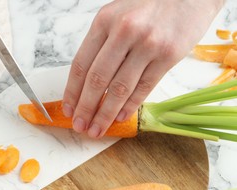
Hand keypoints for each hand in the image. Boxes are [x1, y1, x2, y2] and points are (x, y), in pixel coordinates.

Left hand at [62, 0, 224, 137]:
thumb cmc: (148, 5)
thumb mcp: (116, 15)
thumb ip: (101, 44)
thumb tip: (87, 83)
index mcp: (104, 21)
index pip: (81, 65)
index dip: (72, 92)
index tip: (68, 110)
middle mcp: (124, 32)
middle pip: (97, 80)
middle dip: (86, 108)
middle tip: (80, 126)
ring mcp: (148, 44)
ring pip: (120, 88)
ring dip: (106, 114)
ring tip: (97, 129)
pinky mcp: (169, 55)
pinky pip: (145, 87)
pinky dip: (131, 105)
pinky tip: (120, 117)